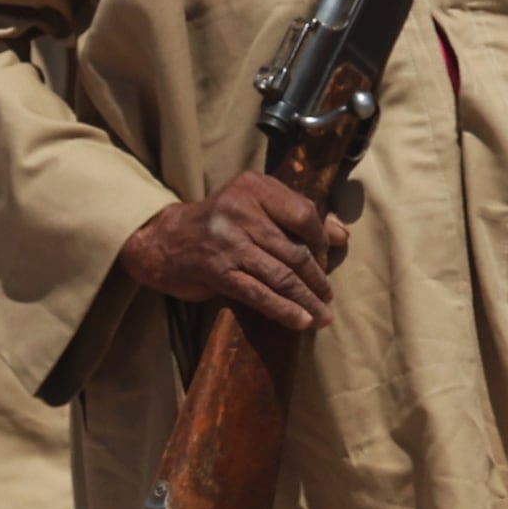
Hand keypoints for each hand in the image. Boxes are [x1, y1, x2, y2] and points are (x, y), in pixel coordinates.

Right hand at [117, 171, 345, 335]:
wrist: (165, 240)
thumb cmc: (219, 223)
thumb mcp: (253, 206)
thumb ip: (296, 215)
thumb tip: (342, 234)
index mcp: (254, 187)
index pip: (303, 213)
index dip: (321, 239)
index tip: (327, 258)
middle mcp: (241, 209)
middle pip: (294, 249)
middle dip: (317, 278)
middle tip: (328, 297)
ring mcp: (228, 241)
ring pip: (281, 275)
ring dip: (307, 299)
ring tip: (322, 316)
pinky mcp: (218, 271)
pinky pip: (259, 293)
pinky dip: (284, 310)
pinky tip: (301, 321)